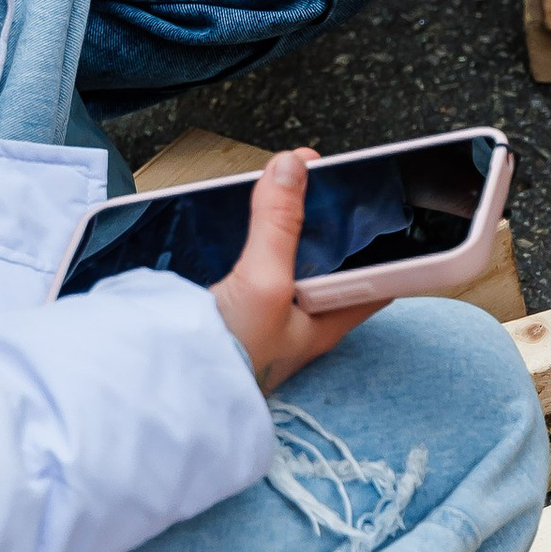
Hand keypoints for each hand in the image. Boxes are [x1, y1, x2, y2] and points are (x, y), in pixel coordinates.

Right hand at [208, 151, 366, 392]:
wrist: (168, 387)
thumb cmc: (232, 356)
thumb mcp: (265, 282)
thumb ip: (279, 224)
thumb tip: (293, 164)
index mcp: (328, 321)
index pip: (375, 278)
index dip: (382, 241)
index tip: (376, 201)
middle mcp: (301, 319)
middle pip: (325, 261)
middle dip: (322, 222)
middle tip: (315, 177)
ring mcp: (265, 315)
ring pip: (285, 260)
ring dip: (281, 228)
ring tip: (278, 186)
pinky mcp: (232, 310)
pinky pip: (250, 267)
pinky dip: (248, 241)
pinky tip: (239, 219)